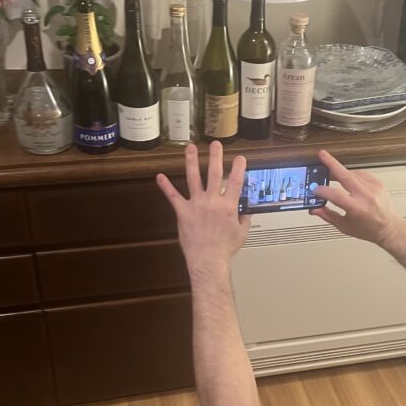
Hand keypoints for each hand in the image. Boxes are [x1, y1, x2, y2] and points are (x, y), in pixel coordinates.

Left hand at [156, 142, 249, 276]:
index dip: (238, 168)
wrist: (208, 260)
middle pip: (214, 173)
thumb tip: (246, 214)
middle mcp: (213, 202)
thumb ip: (244, 220)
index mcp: (229, 206)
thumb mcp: (241, 234)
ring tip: (190, 148)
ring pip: (193, 178)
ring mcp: (197, 205)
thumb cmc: (224, 249)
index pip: (235, 181)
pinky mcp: (183, 212)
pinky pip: (173, 197)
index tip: (240, 158)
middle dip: (216, 156)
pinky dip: (166, 187)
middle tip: (216, 144)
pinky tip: (160, 177)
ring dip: (191, 161)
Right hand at [310, 149, 405, 248]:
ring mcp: (373, 188)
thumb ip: (328, 216)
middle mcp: (366, 196)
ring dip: (340, 171)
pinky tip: (347, 177)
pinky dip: (352, 174)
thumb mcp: (345, 226)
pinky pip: (361, 174)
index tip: (315, 189)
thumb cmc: (370, 230)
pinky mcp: (378, 183)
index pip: (335, 195)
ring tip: (330, 173)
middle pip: (345, 175)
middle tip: (322, 155)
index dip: (322, 190)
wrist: (390, 228)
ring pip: (352, 173)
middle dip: (331, 164)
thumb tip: (314, 209)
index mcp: (357, 208)